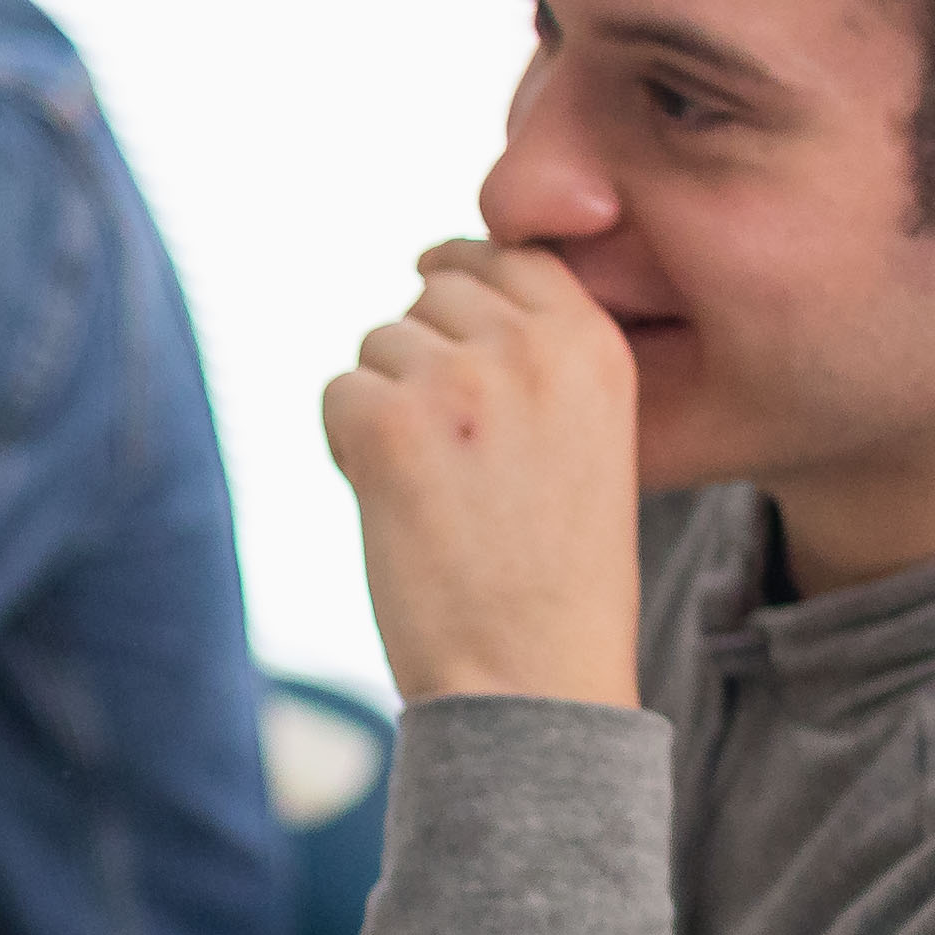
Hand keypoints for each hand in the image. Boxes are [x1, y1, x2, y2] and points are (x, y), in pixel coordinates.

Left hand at [322, 239, 641, 707]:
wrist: (534, 681)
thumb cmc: (556, 577)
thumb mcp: (587, 437)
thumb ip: (535, 354)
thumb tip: (438, 270)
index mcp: (596, 345)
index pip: (511, 253)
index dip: (465, 286)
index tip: (453, 332)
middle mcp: (532, 346)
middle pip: (434, 289)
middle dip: (422, 354)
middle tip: (453, 452)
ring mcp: (458, 380)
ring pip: (379, 343)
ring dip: (385, 407)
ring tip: (436, 492)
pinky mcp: (388, 424)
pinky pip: (337, 393)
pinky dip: (346, 448)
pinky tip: (395, 508)